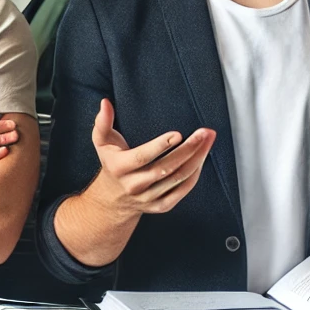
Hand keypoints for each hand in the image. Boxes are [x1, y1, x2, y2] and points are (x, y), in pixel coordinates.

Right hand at [84, 99, 214, 218]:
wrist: (112, 199)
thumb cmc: (111, 162)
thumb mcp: (101, 142)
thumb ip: (102, 122)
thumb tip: (105, 103)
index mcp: (119, 168)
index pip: (142, 157)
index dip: (160, 146)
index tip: (178, 134)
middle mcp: (133, 185)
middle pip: (165, 168)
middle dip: (188, 150)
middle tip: (204, 132)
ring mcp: (148, 198)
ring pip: (177, 179)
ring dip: (197, 159)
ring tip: (208, 141)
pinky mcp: (160, 206)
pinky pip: (181, 191)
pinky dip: (194, 175)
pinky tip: (201, 159)